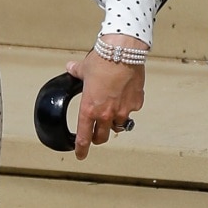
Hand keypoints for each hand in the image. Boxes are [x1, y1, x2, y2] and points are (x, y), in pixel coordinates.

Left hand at [66, 36, 145, 161]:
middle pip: (102, 137)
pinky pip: (131, 111)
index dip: (81, 149)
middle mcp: (106, 113)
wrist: (123, 52)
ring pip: (118, 126)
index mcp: (89, 109)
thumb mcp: (83, 69)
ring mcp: (123, 110)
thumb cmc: (102, 61)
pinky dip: (127, 108)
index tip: (80, 154)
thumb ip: (76, 72)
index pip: (84, 137)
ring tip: (111, 114)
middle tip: (96, 134)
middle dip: (98, 138)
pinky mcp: (136, 103)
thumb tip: (70, 68)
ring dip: (113, 123)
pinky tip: (125, 97)